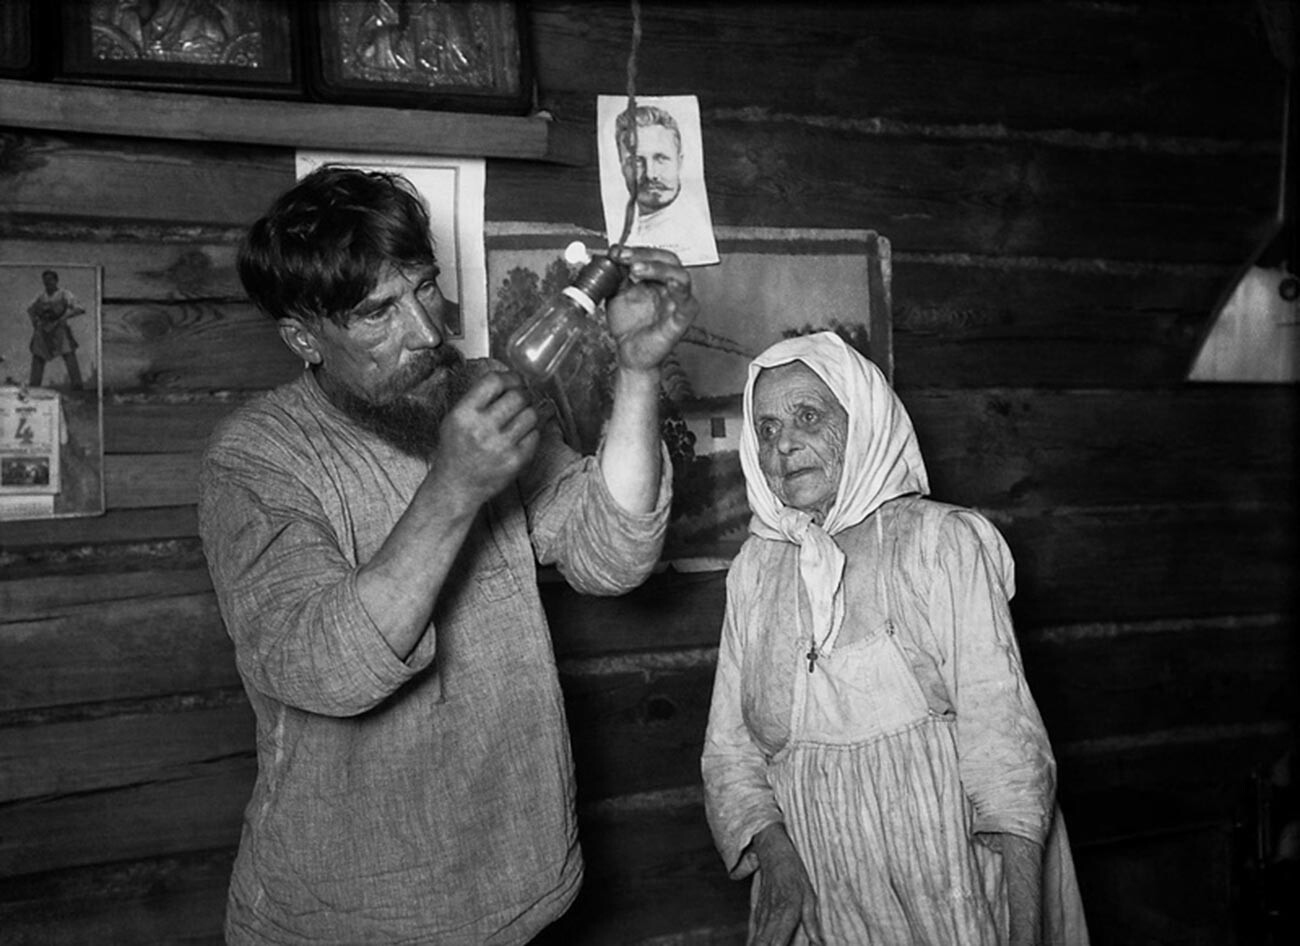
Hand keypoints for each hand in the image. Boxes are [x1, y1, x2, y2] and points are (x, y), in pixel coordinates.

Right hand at [428, 368, 539, 508]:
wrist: (456, 487)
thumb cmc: (456, 451)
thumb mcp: (455, 419)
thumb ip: (479, 398)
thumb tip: (510, 378)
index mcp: (464, 414)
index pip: (494, 381)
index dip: (510, 377)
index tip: (515, 380)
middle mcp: (482, 429)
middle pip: (518, 395)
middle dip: (524, 394)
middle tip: (522, 398)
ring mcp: (501, 446)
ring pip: (532, 414)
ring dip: (531, 411)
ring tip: (523, 415)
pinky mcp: (516, 461)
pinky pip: (536, 435)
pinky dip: (533, 431)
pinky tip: (524, 433)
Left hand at [604, 245, 698, 372]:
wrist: (628, 353)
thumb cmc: (628, 325)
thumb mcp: (616, 293)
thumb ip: (617, 275)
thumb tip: (613, 254)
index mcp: (657, 278)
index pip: (654, 255)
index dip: (636, 250)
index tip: (616, 252)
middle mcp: (670, 287)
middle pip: (668, 259)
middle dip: (645, 255)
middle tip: (624, 257)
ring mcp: (678, 302)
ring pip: (680, 275)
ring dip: (658, 268)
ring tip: (636, 269)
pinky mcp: (682, 319)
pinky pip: (687, 302)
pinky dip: (680, 291)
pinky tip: (670, 285)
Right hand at [748, 824, 824, 945]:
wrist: (773, 854)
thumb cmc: (794, 873)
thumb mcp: (809, 896)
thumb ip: (812, 922)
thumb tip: (819, 944)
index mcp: (785, 913)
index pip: (777, 944)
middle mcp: (770, 917)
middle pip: (761, 945)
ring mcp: (760, 915)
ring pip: (754, 941)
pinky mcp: (756, 912)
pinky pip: (752, 933)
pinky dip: (753, 942)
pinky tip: (756, 945)